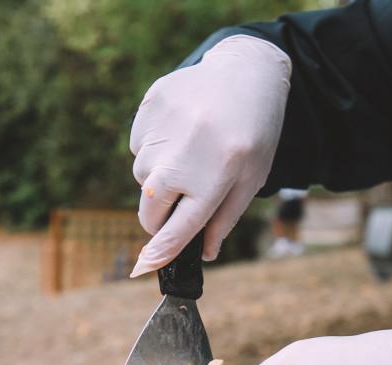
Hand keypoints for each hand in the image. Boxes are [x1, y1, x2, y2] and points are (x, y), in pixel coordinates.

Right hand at [129, 35, 290, 276]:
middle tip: (180, 202)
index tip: (144, 266)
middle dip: (158, 218)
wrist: (246, 72)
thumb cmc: (255, 133)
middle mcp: (183, 156)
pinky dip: (153, 147)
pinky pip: (137, 145)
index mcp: (214, 178)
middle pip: (150, 210)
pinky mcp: (150, 107)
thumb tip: (203, 253)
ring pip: (142, 176)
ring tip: (189, 152)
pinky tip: (179, 131)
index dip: (160, 252)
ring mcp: (163, 129)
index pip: (177, 230)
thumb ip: (224, 218)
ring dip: (159, 177)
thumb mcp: (250, 179)